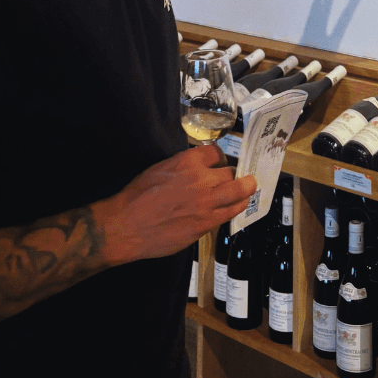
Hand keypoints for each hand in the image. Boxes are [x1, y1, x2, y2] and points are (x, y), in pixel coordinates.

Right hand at [98, 145, 257, 265]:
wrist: (128, 225)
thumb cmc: (138, 196)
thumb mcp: (160, 168)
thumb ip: (183, 166)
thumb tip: (197, 168)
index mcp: (187, 161)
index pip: (216, 152)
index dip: (220, 158)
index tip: (220, 162)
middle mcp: (200, 179)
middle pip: (230, 171)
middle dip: (233, 174)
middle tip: (235, 177)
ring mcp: (205, 202)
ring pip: (238, 191)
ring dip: (246, 188)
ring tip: (249, 186)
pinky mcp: (205, 223)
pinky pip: (231, 212)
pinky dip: (237, 206)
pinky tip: (240, 204)